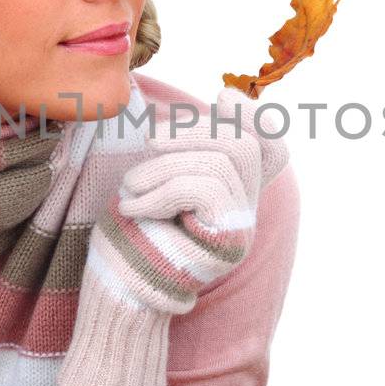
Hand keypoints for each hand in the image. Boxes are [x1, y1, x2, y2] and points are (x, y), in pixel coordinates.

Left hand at [54, 86, 289, 385]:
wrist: (117, 290)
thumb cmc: (131, 233)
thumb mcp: (158, 176)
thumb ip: (187, 145)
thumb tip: (228, 95)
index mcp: (230, 191)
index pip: (268, 144)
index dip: (254, 116)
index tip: (222, 96)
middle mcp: (246, 209)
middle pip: (240, 143)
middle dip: (192, 131)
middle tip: (148, 144)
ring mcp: (242, 227)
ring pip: (221, 161)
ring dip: (166, 165)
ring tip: (130, 186)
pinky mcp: (229, 241)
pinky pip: (205, 188)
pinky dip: (162, 189)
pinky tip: (134, 204)